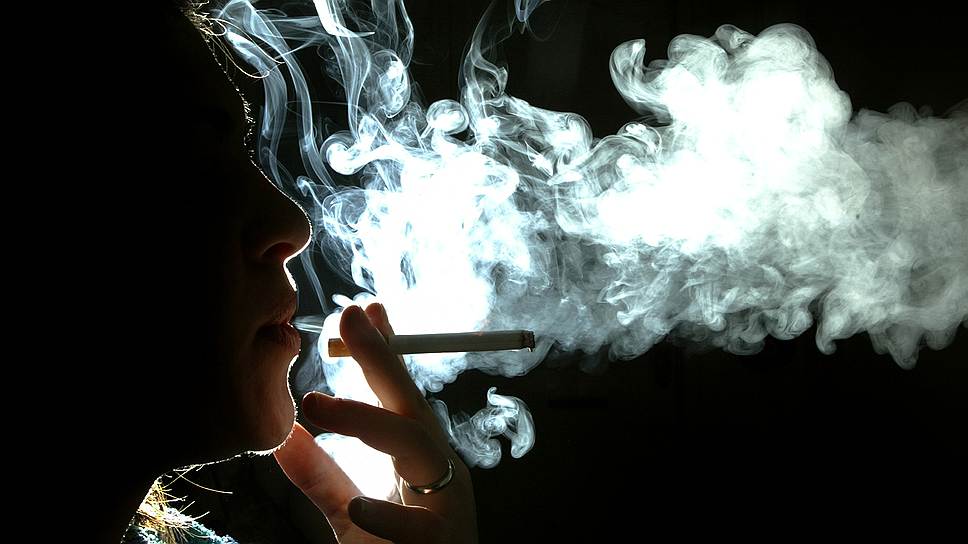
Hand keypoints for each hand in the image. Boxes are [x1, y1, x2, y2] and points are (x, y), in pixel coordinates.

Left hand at [274, 303, 476, 543]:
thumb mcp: (349, 507)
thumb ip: (319, 472)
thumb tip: (280, 431)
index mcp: (420, 457)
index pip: (400, 394)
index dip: (385, 352)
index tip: (363, 309)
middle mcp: (438, 469)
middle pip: (411, 403)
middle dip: (382, 358)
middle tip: (350, 319)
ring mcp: (445, 504)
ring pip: (417, 446)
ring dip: (367, 420)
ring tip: (316, 404)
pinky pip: (416, 529)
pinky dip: (387, 517)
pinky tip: (359, 507)